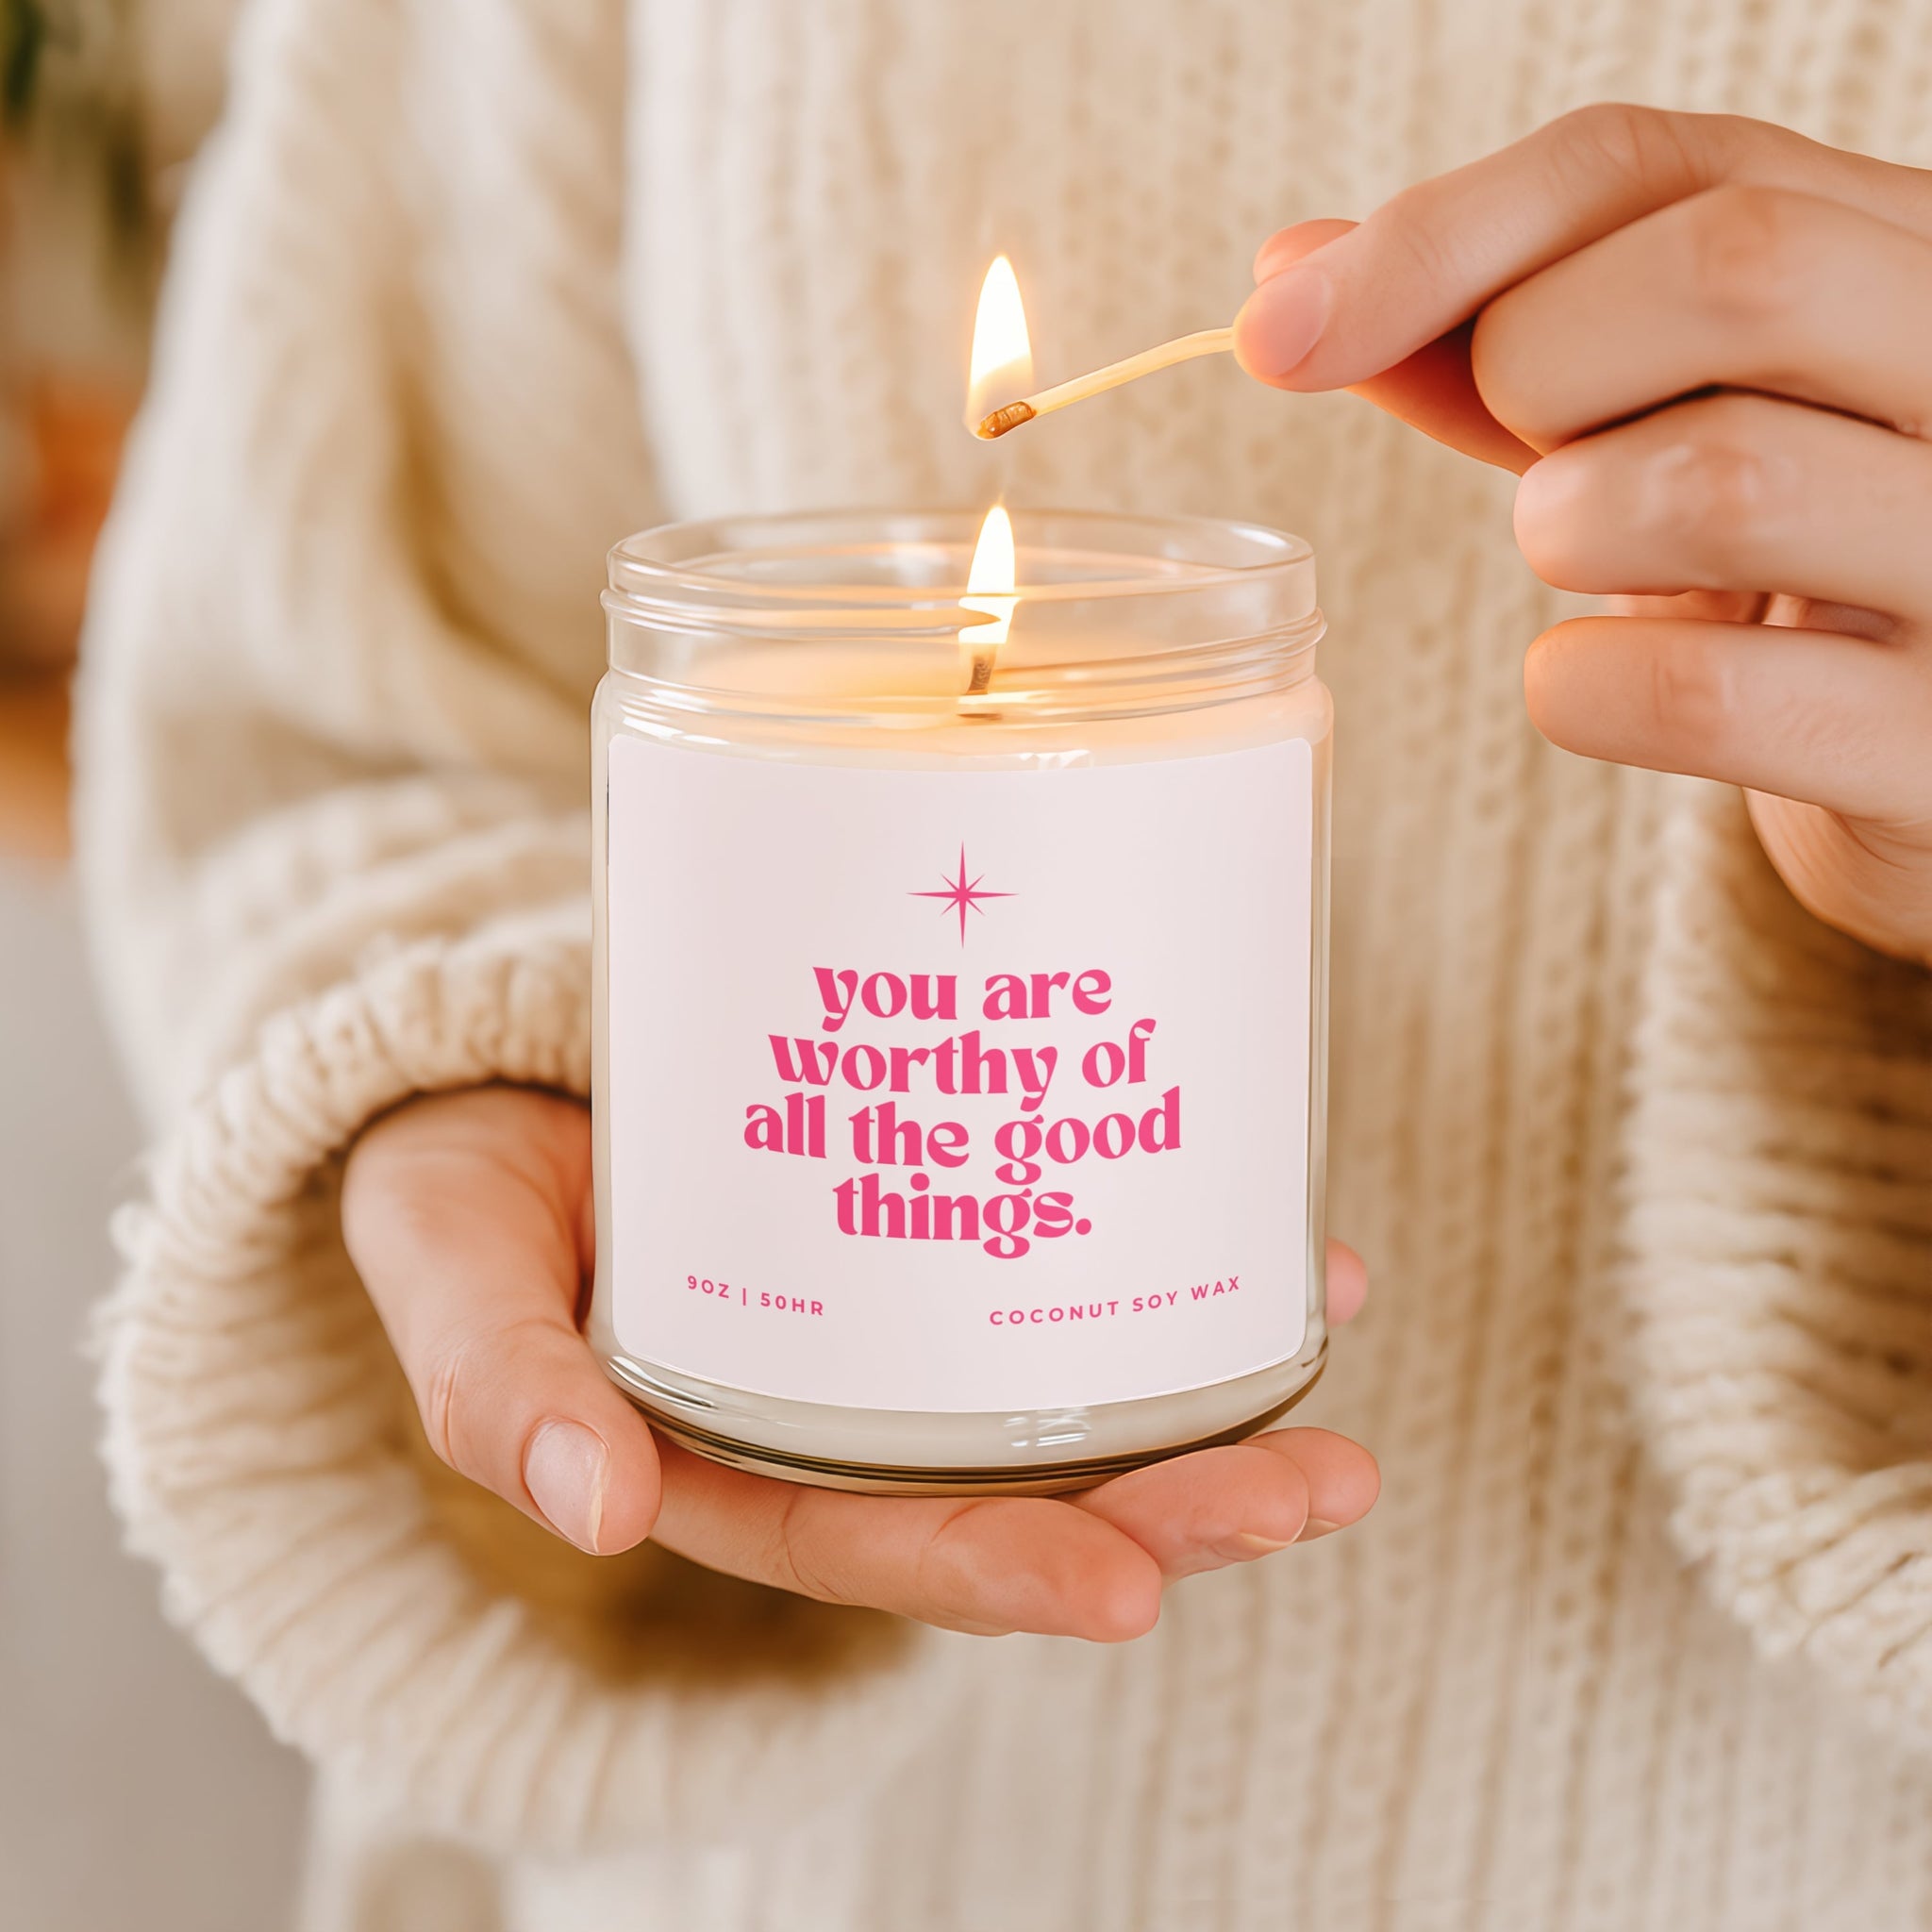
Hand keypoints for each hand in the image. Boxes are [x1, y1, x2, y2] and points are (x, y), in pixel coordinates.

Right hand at [341, 1084, 1376, 1640]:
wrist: (492, 1073)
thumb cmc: (459, 1189)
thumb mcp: (450, 1278)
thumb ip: (495, 1388)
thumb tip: (592, 1509)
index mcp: (734, 1463)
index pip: (887, 1545)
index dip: (1007, 1572)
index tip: (1129, 1586)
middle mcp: (841, 1408)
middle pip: (1024, 1480)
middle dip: (1177, 1505)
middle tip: (1316, 1488)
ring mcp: (899, 1312)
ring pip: (1071, 1379)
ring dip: (1214, 1395)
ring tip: (1334, 1364)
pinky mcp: (929, 1202)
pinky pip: (1064, 1244)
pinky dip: (1174, 1251)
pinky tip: (1278, 1236)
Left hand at [1236, 105, 1931, 965]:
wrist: (1931, 745)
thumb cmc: (1781, 549)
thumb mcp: (1668, 405)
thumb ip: (1506, 329)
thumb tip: (1291, 269)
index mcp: (1913, 250)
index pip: (1660, 162)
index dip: (1439, 235)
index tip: (1277, 325)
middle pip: (1730, 267)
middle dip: (1537, 365)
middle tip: (1539, 457)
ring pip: (1710, 482)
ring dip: (1568, 528)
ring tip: (1601, 562)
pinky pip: (1694, 693)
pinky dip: (1583, 688)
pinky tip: (1611, 682)